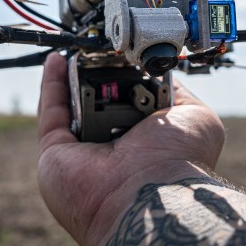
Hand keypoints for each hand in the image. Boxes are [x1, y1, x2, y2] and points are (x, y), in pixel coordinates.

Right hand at [37, 52, 225, 245]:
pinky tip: (58, 59)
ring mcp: (81, 154)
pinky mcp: (54, 155)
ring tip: (80, 49)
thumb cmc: (177, 162)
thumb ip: (178, 94)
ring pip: (70, 106)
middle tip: (101, 52)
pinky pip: (51, 113)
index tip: (125, 55)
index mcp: (144, 144)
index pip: (130, 105)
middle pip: (97, 103)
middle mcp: (113, 150)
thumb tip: (161, 73)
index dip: (127, 79)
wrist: (151, 197)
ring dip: (73, 76)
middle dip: (99, 75)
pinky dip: (52, 84)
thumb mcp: (195, 117)